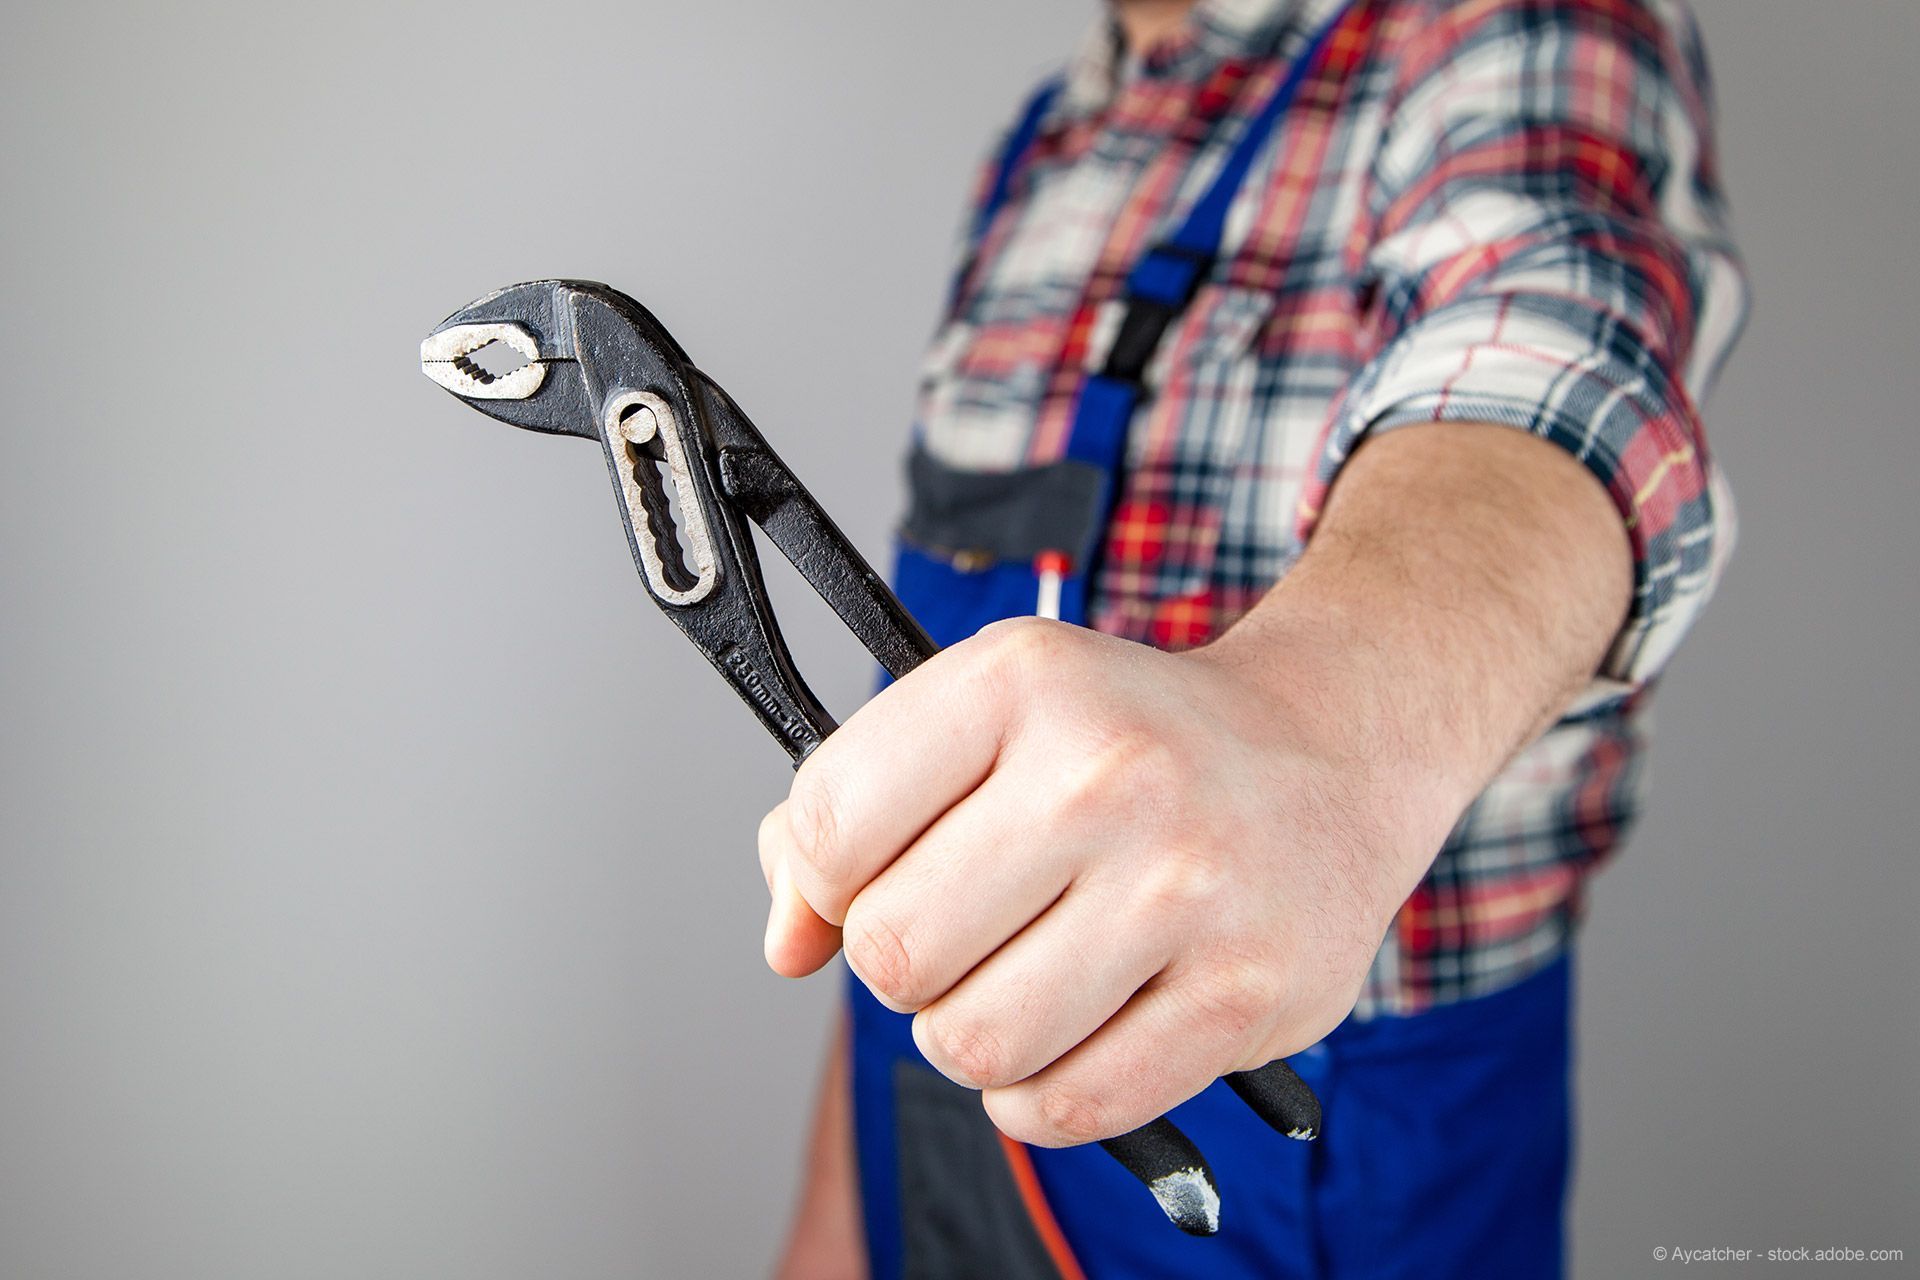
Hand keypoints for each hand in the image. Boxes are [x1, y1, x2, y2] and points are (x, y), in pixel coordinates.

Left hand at [757, 614, 1473, 1147]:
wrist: (1329, 750)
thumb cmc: (1130, 741)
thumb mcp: (985, 713)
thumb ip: (852, 809)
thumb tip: (787, 943)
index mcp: (1023, 680)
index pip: (830, 826)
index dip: (821, 882)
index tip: (862, 882)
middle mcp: (1108, 773)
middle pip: (892, 951)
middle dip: (902, 962)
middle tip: (964, 929)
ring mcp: (1188, 887)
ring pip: (971, 1044)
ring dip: (970, 1034)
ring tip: (1021, 979)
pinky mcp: (1248, 993)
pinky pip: (1066, 1107)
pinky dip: (1038, 1094)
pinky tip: (1070, 1031)